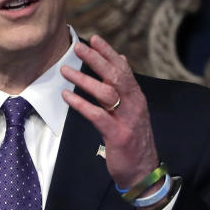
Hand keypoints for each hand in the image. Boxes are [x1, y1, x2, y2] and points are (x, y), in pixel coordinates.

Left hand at [60, 35, 159, 189]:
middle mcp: (134, 104)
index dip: (108, 53)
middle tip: (78, 48)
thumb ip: (126, 86)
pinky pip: (97, 115)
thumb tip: (120, 59)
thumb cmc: (134, 139)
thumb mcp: (133, 109)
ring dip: (84, 79)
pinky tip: (67, 96)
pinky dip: (81, 104)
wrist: (143, 172)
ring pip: (106, 93)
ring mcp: (127, 119)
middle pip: (115, 76)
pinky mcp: (117, 135)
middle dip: (96, 59)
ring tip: (65, 70)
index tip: (94, 38)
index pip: (123, 68)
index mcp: (137, 96)